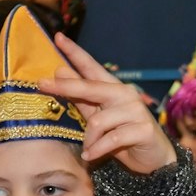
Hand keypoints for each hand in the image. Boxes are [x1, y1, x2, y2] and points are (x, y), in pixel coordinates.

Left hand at [37, 34, 176, 174]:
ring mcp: (136, 111)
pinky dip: (97, 149)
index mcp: (113, 90)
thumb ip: (81, 97)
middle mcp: (126, 95)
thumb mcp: (98, 117)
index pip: (91, 68)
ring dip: (88, 139)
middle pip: (91, 87)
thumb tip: (59, 71)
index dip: (75, 52)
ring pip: (98, 121)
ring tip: (87, 150)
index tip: (58, 37)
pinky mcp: (144, 129)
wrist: (153, 159)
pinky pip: (111, 139)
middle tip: (41, 84)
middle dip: (66, 87)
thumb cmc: (122, 137)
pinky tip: (90, 156)